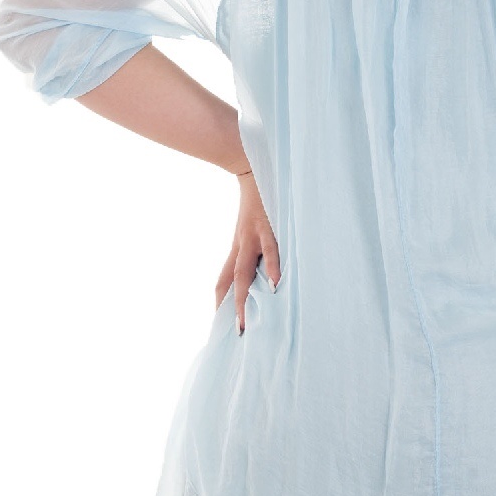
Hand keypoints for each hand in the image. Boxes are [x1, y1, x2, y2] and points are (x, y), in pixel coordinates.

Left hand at [215, 172, 281, 335]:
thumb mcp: (255, 222)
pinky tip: (274, 285)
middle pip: (230, 282)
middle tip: (235, 335)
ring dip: (243, 299)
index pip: (223, 280)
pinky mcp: (266, 226)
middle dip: (230, 309)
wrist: (249, 160)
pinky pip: (270, 251)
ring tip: (244, 322)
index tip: (222, 325)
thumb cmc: (259, 193)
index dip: (221, 303)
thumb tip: (270, 268)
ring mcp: (252, 236)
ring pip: (243, 273)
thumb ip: (259, 243)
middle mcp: (241, 244)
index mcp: (238, 245)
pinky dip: (271, 268)